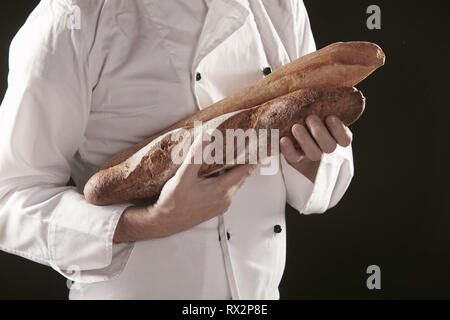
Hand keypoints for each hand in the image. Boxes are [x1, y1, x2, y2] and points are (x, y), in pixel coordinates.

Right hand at [113, 133, 257, 241]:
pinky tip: (216, 172)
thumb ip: (196, 155)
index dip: (253, 157)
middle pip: (242, 175)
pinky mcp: (217, 208)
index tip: (257, 145)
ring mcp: (222, 204)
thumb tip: (208, 135)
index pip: (246, 170)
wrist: (165, 222)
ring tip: (229, 155)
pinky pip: (228, 190)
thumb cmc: (173, 201)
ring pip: (234, 183)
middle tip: (242, 145)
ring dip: (233, 170)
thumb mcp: (183, 175)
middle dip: (243, 161)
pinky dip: (226, 179)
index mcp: (222, 189)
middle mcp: (226, 198)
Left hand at [279, 115, 351, 180]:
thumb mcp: (319, 118)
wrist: (293, 142)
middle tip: (310, 118)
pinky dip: (288, 150)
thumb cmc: (309, 123)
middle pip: (329, 146)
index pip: (345, 139)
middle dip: (320, 132)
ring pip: (314, 153)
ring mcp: (310, 155)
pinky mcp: (295, 160)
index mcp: (336, 137)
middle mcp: (325, 148)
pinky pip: (293, 157)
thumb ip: (322, 111)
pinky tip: (283, 140)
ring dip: (305, 140)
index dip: (339, 130)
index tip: (330, 117)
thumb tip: (322, 87)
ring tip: (296, 127)